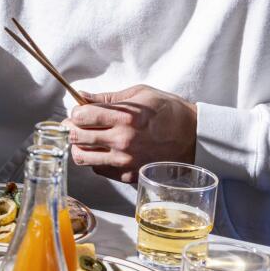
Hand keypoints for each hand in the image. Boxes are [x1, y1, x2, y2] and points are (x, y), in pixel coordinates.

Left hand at [68, 84, 197, 182]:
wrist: (196, 137)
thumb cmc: (170, 112)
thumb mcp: (140, 94)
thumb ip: (108, 98)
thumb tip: (82, 96)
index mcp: (126, 117)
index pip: (81, 116)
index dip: (76, 112)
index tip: (80, 111)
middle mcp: (123, 141)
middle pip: (76, 137)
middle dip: (73, 128)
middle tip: (78, 125)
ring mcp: (126, 161)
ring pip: (82, 157)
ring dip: (80, 146)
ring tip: (88, 139)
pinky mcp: (129, 175)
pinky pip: (98, 169)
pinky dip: (95, 160)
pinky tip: (104, 151)